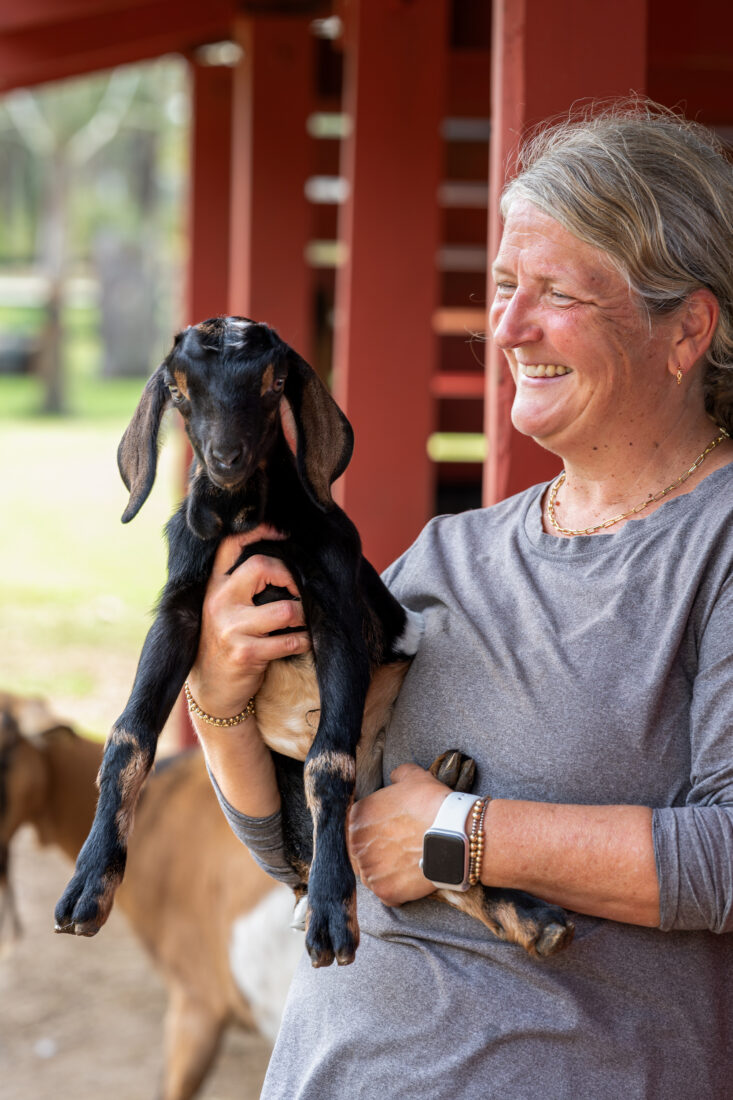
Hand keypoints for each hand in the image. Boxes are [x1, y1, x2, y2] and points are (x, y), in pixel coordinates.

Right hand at [187, 525, 310, 718]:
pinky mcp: (246, 653)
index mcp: (214, 586)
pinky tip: (303, 641)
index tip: (282, 532)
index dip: (257, 530)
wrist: (211, 688)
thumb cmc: (224, 641)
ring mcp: (232, 628)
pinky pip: (290, 640)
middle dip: (291, 577)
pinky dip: (304, 640)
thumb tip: (280, 555)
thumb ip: (239, 584)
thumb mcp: (222, 608)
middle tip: (299, 590)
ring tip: (304, 620)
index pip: (230, 545)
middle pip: (263, 567)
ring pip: (286, 609)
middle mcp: (219, 601)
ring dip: (304, 615)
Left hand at [348, 763, 451, 906]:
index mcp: (356, 817)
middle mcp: (356, 845)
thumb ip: (397, 775)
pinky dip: (397, 890)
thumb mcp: (413, 776)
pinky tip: (411, 879)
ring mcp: (369, 870)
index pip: (354, 828)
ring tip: (407, 864)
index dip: (373, 830)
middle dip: (377, 851)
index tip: (388, 832)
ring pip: (371, 874)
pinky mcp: (385, 891)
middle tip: (399, 848)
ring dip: (385, 871)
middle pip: (360, 852)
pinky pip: (386, 894)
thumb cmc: (432, 803)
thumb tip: (395, 776)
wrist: (454, 832)